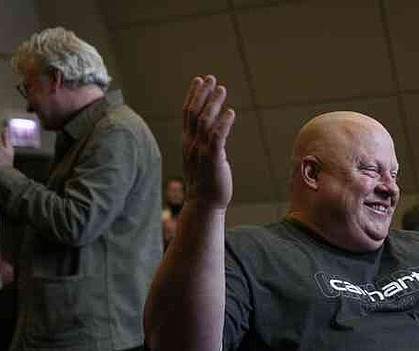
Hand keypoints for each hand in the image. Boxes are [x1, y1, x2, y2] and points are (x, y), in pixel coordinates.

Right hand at [181, 75, 235, 209]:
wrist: (204, 204)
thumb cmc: (206, 182)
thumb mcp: (202, 159)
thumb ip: (205, 144)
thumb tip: (214, 133)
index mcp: (188, 143)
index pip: (187, 114)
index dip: (193, 95)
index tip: (200, 80)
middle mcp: (191, 144)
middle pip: (194, 113)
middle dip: (202, 94)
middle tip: (211, 78)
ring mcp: (201, 152)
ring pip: (205, 122)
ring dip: (213, 104)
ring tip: (222, 89)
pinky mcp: (212, 160)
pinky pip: (216, 138)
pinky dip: (223, 123)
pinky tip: (231, 112)